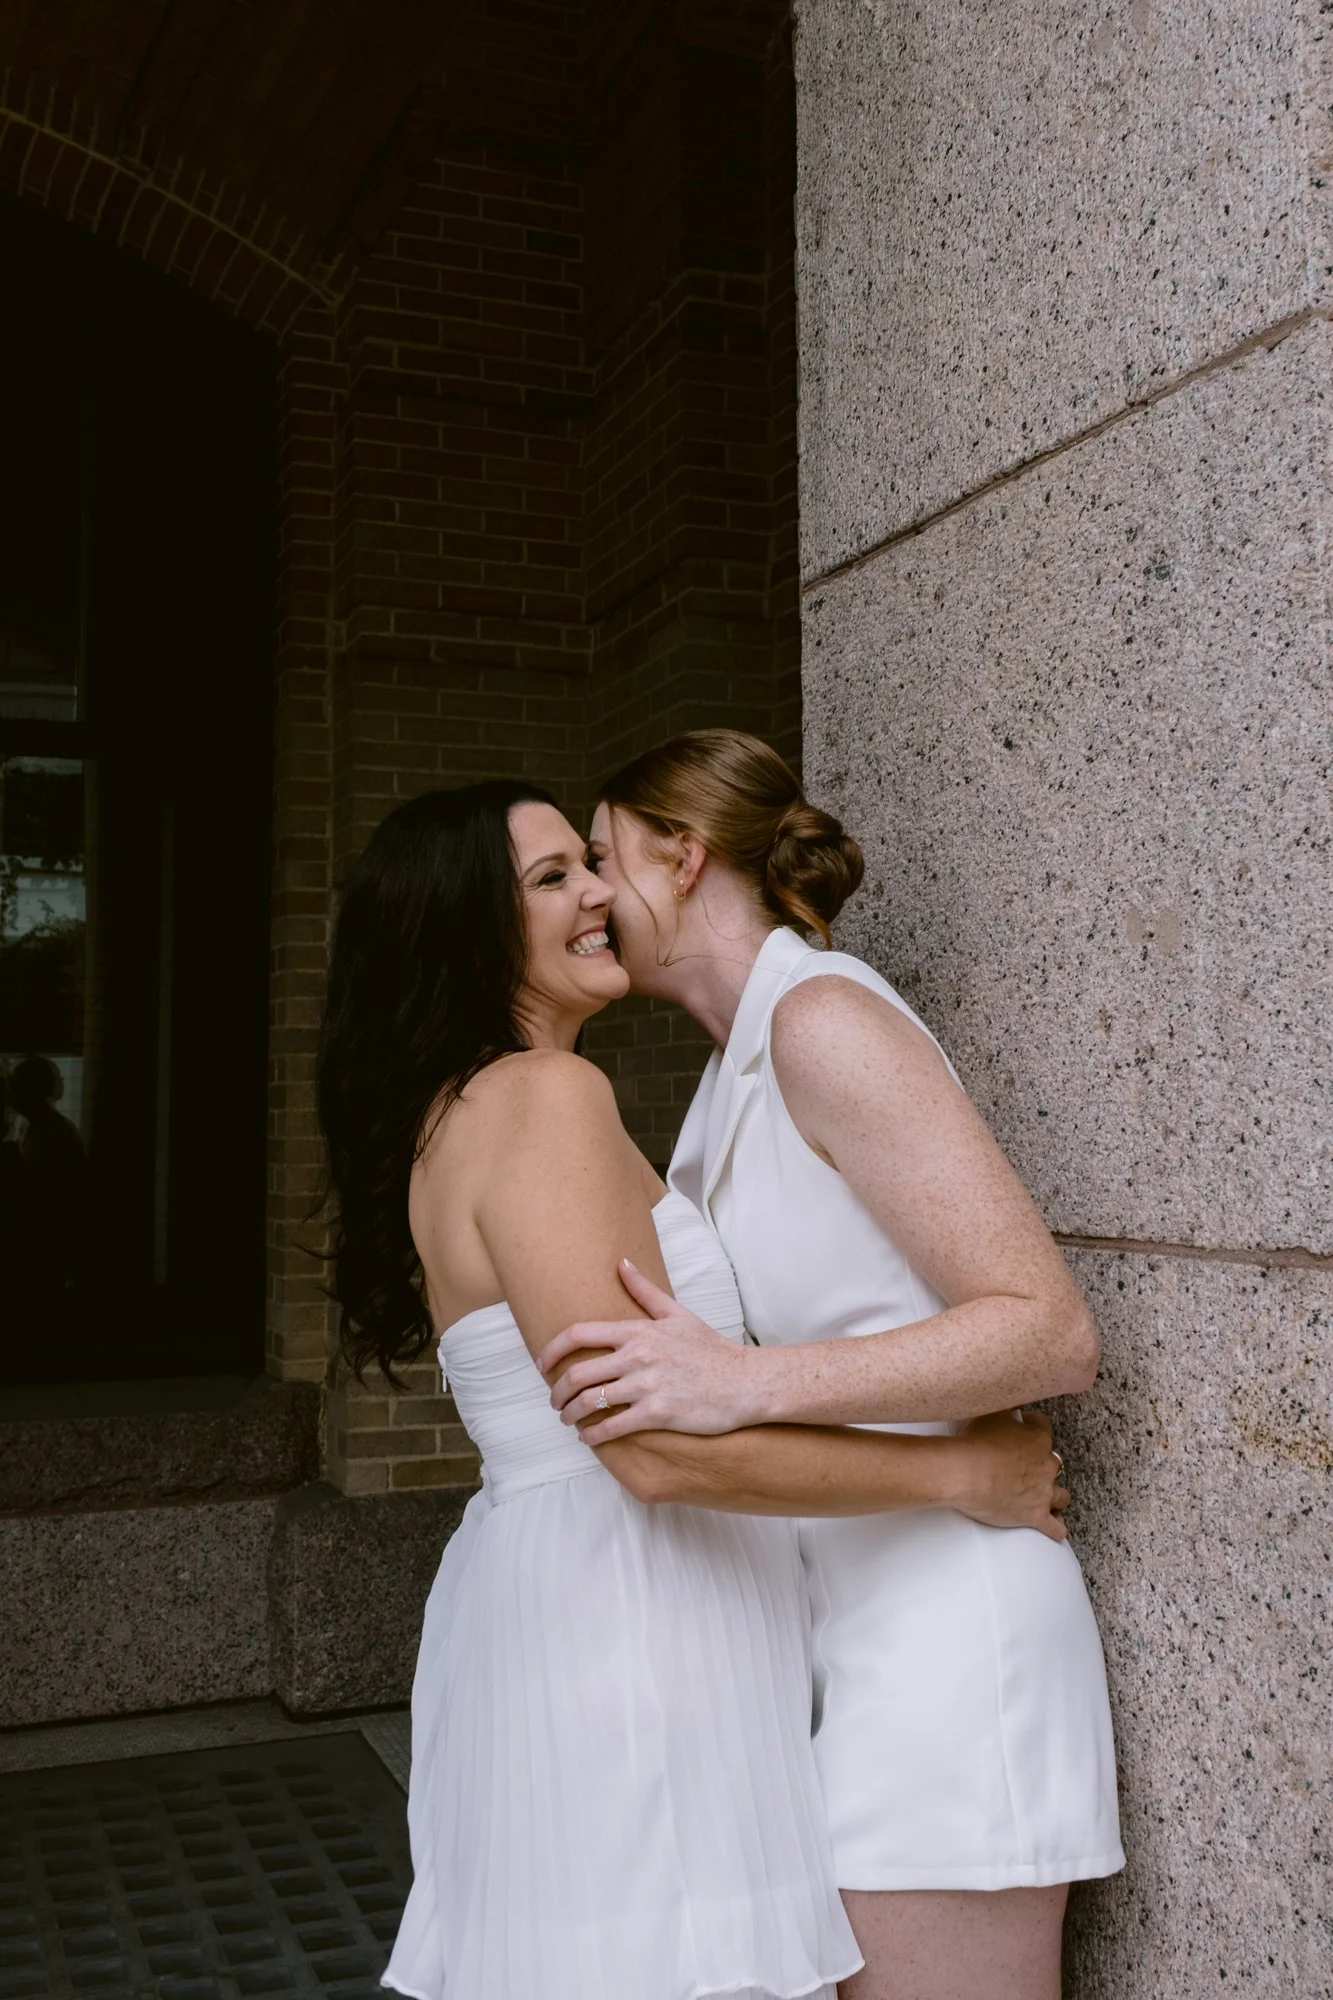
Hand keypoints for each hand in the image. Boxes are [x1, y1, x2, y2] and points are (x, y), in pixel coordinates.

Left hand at [537, 1260, 761, 1442]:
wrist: (746, 1381)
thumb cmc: (712, 1349)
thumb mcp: (678, 1314)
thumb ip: (645, 1291)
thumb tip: (621, 1263)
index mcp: (638, 1331)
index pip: (579, 1334)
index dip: (552, 1349)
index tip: (542, 1363)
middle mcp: (638, 1356)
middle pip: (578, 1373)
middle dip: (557, 1391)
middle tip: (554, 1401)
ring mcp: (647, 1385)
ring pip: (590, 1402)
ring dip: (570, 1415)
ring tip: (568, 1420)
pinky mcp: (658, 1413)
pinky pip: (612, 1427)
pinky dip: (593, 1435)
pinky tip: (589, 1437)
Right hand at [948, 1410, 1070, 1540]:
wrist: (964, 1473)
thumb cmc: (974, 1443)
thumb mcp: (990, 1412)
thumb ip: (1004, 1405)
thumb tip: (1009, 1398)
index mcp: (1038, 1439)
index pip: (1044, 1428)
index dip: (1034, 1426)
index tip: (1025, 1426)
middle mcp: (1045, 1466)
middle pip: (1054, 1464)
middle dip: (1044, 1465)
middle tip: (1027, 1466)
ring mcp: (1042, 1493)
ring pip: (1061, 1496)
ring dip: (1055, 1496)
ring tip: (1046, 1497)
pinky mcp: (1035, 1516)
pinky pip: (1055, 1527)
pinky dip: (1056, 1528)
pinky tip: (1054, 1528)